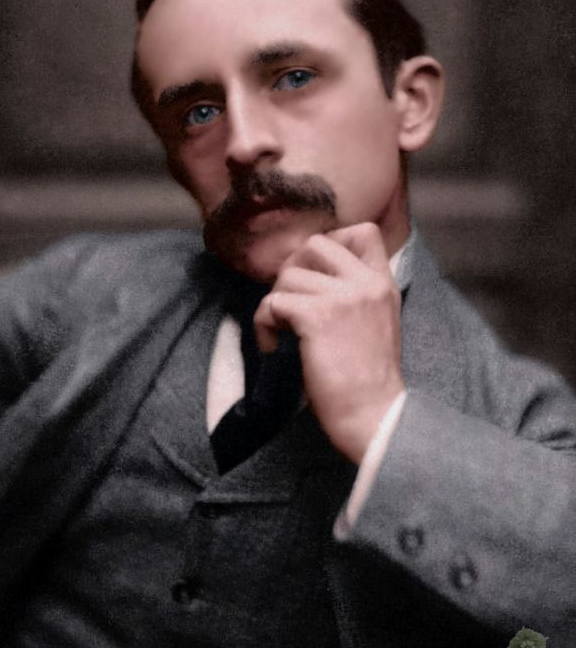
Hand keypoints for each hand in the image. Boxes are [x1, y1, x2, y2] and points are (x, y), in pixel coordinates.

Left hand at [253, 222, 403, 462]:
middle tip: (289, 302)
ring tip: (280, 332)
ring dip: (275, 302)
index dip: (331, 244)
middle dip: (292, 269)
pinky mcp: (318, 317)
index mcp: (383, 283)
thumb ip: (355, 294)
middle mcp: (366, 283)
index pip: (363, 231)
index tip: (317, 277)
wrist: (374, 416)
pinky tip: (272, 345)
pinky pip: (273, 302)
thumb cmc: (368, 380)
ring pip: (288, 275)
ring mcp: (343, 297)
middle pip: (315, 243)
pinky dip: (263, 323)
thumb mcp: (377, 322)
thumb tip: (310, 277)